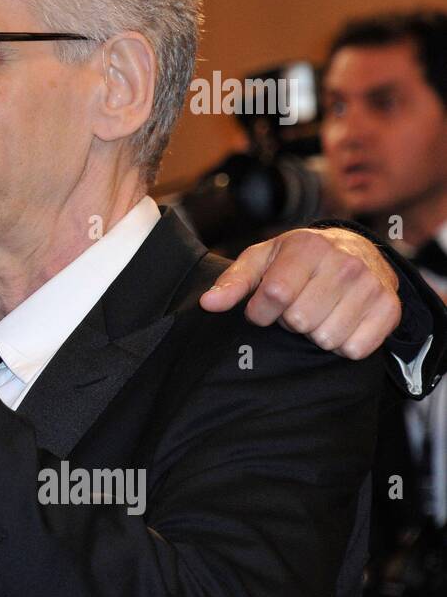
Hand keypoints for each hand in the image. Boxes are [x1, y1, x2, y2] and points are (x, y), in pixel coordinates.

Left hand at [199, 227, 400, 358]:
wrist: (355, 251)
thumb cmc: (297, 259)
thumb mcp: (261, 261)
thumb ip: (232, 282)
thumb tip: (208, 304)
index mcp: (308, 246)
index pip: (274, 295)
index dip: (261, 310)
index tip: (263, 307)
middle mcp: (344, 263)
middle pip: (300, 320)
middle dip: (290, 320)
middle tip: (297, 305)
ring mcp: (371, 285)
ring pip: (325, 338)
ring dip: (315, 333)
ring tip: (318, 311)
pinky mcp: (389, 309)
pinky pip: (354, 349)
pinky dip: (342, 344)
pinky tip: (339, 322)